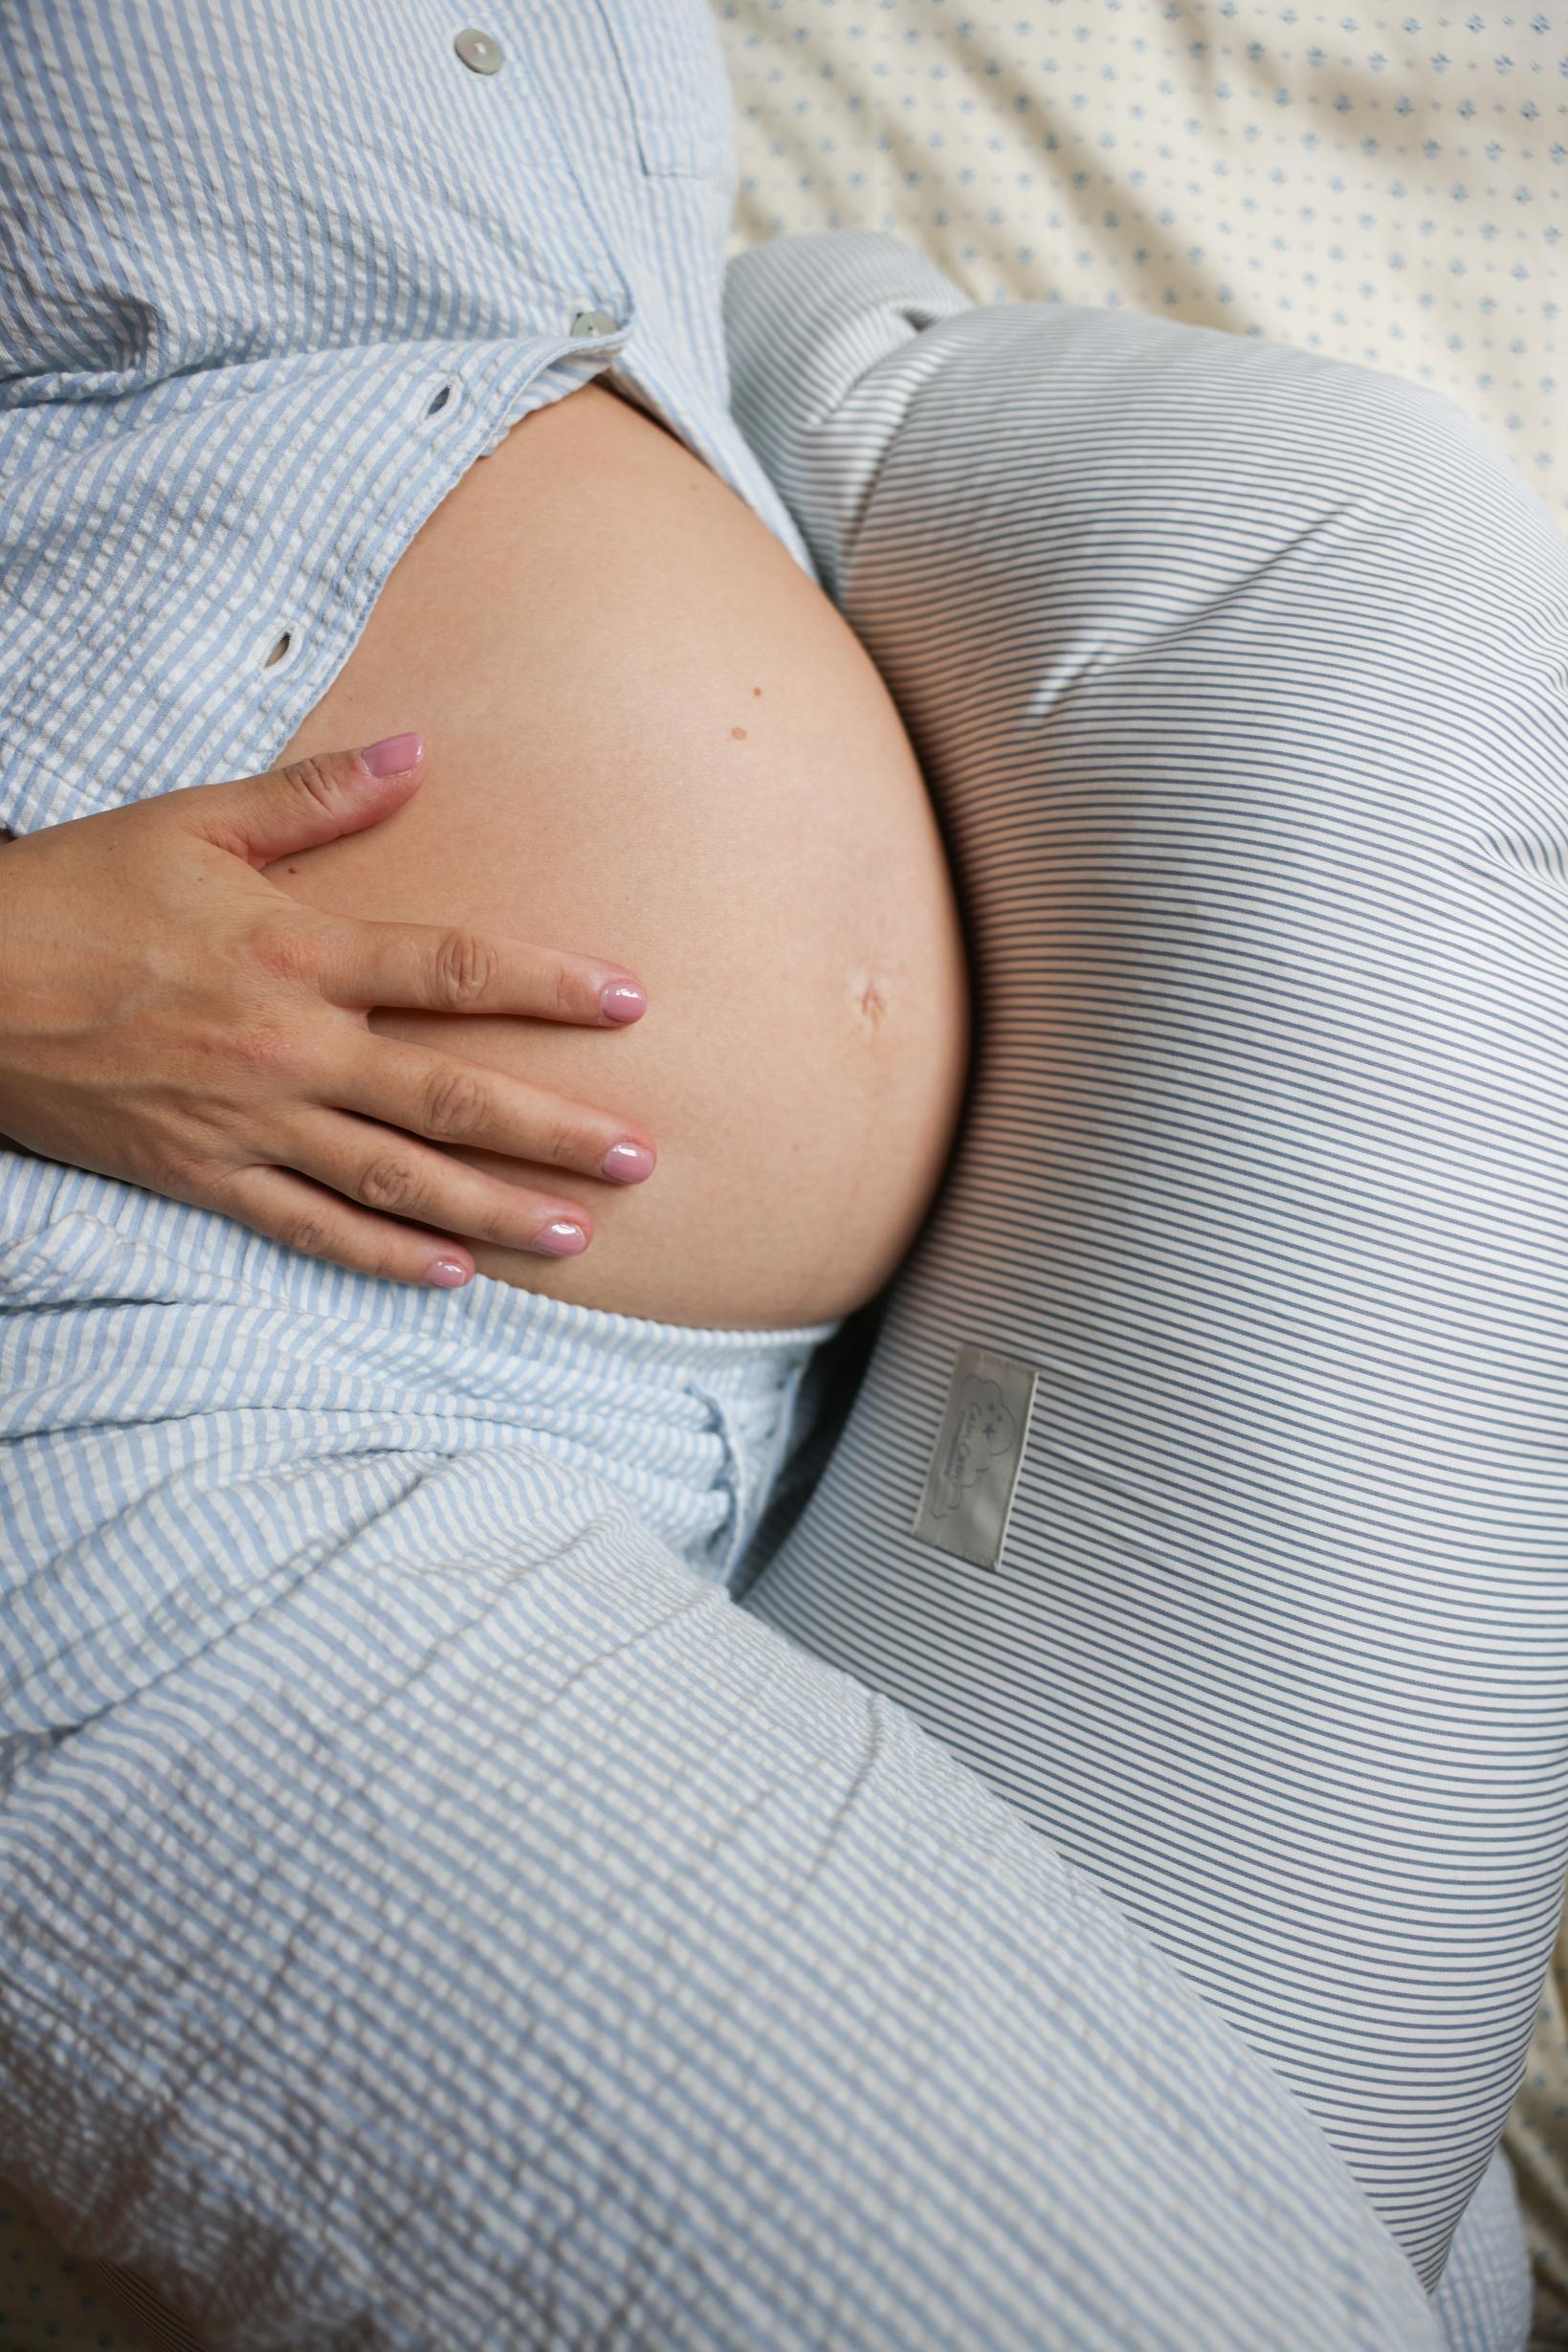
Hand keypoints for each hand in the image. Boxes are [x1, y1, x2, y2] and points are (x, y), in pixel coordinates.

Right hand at [0, 733, 654, 1285]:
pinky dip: (383, 1255)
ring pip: (395, 1179)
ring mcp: (249, 1122)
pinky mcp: (203, 1175)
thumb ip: (318, 799)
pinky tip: (452, 1276)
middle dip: (554, 1130)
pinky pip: (309, 1227)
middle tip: (642, 1158)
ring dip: (494, 1210)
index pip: (454, 970)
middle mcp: (290, 1047)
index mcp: (298, 952)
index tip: (630, 1003)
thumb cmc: (78, 892)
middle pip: (449, 1096)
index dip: (549, 986)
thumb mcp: (195, 822)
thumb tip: (420, 753)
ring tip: (580, 1234)